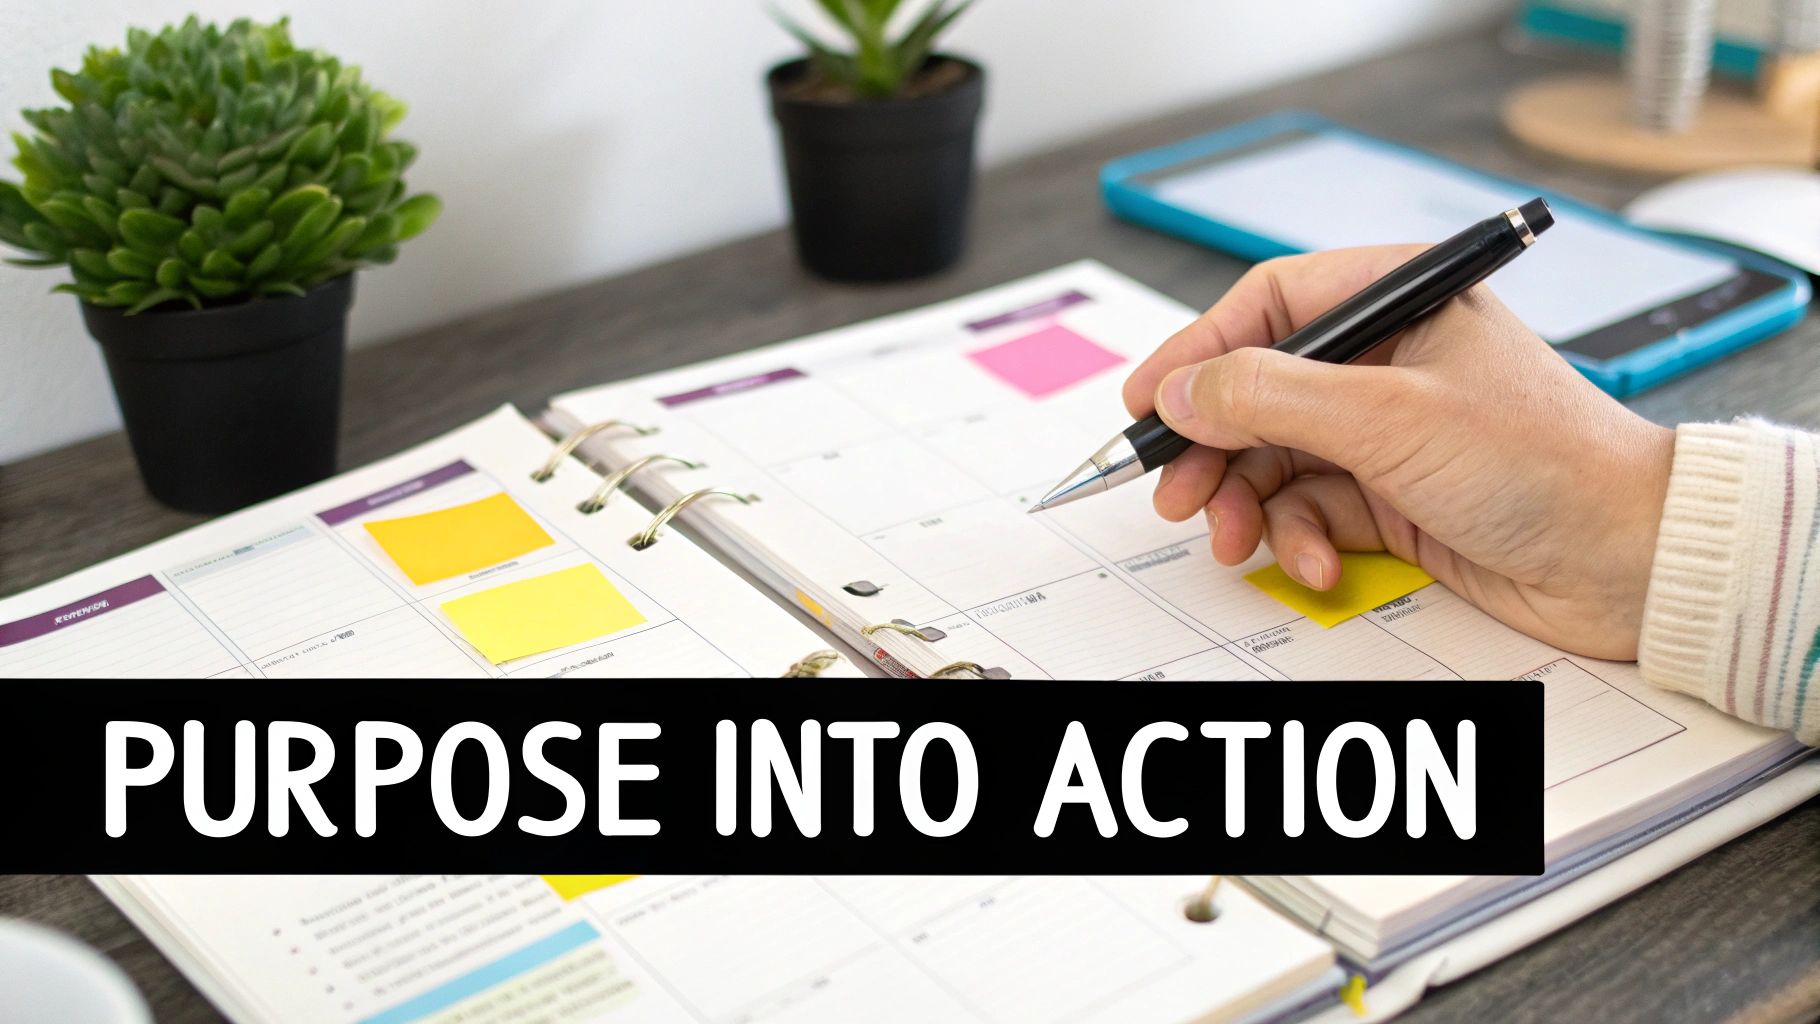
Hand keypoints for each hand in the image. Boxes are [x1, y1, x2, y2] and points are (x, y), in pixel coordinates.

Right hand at [1122, 245, 1673, 659]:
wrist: (1628, 562)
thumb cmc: (1545, 464)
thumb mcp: (1388, 418)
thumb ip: (1270, 398)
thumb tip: (1182, 391)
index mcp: (1398, 302)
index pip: (1268, 305)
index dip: (1197, 352)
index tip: (1147, 404)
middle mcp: (1387, 361)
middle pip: (1256, 391)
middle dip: (1212, 447)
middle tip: (1174, 492)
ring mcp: (1387, 432)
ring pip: (1273, 459)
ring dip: (1247, 503)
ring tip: (1236, 540)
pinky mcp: (1392, 497)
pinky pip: (1309, 510)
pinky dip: (1300, 540)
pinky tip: (1319, 563)